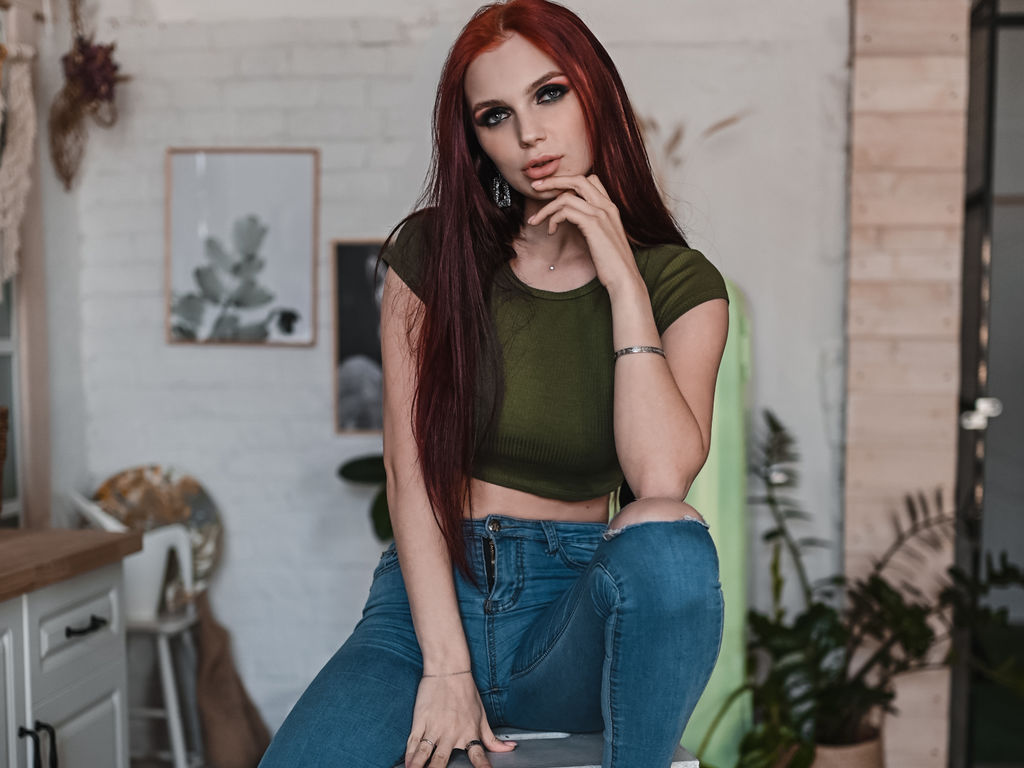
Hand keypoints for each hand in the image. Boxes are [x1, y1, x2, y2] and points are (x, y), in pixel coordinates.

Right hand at [405, 672, 515, 767]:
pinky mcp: (420, 720)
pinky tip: (408, 764)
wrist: (449, 670)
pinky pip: (413, 742)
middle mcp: (451, 733)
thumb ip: (492, 738)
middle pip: (442, 760)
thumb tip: (510, 748)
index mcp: (469, 732)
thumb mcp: (482, 716)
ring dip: (419, 766)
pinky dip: (409, 755)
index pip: (477, 756)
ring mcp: (434, 727)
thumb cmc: (466, 692)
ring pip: (424, 753)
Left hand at [526, 174, 638, 291]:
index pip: (590, 180)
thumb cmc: (612, 262)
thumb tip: (570, 218)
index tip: (552, 189)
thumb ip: (591, 223)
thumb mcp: (602, 237)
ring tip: (536, 221)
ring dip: (546, 208)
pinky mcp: (593, 225)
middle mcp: (606, 206)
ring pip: (566, 197)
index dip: (569, 182)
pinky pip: (565, 211)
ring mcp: (601, 214)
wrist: (624, 277)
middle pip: (577, 179)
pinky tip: (551, 231)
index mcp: (610, 207)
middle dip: (553, 181)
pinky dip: (553, 219)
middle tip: (535, 186)